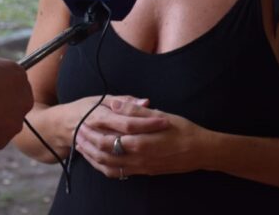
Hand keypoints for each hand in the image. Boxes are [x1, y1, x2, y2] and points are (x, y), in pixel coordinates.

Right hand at [50, 95, 169, 153]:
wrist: (60, 124)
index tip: (165, 121)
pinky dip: (124, 164)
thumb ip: (126, 101)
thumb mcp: (104, 98)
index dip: (147, 122)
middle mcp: (97, 133)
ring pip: (118, 155)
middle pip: (125, 140)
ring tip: (157, 151)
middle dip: (146, 139)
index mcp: (100, 115)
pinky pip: (107, 167)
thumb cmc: (86, 107)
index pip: (128, 122)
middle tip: (165, 136)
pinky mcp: (93, 158)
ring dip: (137, 154)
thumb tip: (146, 101)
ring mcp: (93, 148)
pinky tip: (137, 161)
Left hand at [75, 100, 207, 177]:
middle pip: (103, 154)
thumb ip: (135, 111)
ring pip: (108, 166)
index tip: (82, 123)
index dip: (92, 132)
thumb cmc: (183, 130)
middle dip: (88, 145)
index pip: (107, 139)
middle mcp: (137, 157)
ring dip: (93, 157)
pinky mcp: (144, 172)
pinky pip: (119, 173)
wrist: (201, 151)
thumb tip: (115, 104)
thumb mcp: (160, 115)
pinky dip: (105, 167)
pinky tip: (100, 161)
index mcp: (139, 141)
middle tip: (77, 135)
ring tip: (83, 148)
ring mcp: (140, 167)